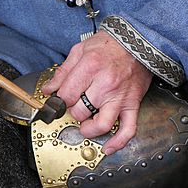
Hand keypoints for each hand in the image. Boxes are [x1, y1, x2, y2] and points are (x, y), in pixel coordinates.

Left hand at [43, 31, 152, 154]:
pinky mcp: (133, 103)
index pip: (67, 95)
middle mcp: (105, 83)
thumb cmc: (109, 44)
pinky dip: (118, 142)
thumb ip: (64, 71)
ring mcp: (120, 96)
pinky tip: (107, 148)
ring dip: (89, 129)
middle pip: (80, 111)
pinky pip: (128, 129)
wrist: (137, 40)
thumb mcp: (81, 49)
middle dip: (73, 111)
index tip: (61, 99)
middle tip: (75, 105)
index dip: (60, 100)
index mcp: (90, 67)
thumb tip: (49, 89)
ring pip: (101, 124)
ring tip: (85, 125)